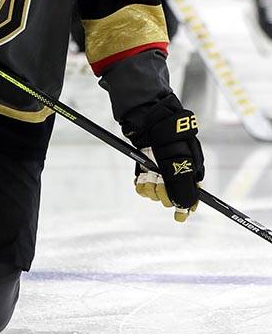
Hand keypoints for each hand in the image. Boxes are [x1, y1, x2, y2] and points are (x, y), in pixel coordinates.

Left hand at [124, 96, 203, 221]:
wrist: (150, 118)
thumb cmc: (171, 135)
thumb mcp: (181, 159)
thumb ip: (182, 183)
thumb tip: (186, 206)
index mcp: (190, 171)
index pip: (191, 196)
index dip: (186, 207)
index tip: (180, 215)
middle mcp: (175, 174)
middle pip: (170, 197)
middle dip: (164, 193)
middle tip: (159, 181)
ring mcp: (159, 172)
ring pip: (155, 194)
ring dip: (151, 188)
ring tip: (150, 174)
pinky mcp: (145, 169)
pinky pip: (143, 187)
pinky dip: (141, 184)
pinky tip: (142, 177)